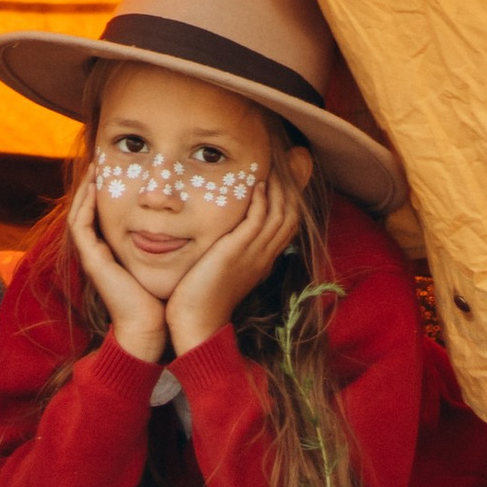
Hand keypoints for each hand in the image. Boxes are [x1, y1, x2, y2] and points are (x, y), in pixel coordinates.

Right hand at [67, 165, 168, 366]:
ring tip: (94, 165)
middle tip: (100, 158)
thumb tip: (188, 214)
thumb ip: (168, 237)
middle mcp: (100, 250)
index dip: (106, 188)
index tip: (118, 165)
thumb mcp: (164, 258)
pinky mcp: (92, 261)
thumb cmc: (161, 295)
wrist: (151, 327)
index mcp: (113, 249)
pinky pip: (80, 226)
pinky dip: (84, 205)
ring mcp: (92, 256)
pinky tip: (94, 187)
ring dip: (85, 188)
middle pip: (88, 209)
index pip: (103, 211)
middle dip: (92, 183)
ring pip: (79, 213)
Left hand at [165, 163, 303, 358]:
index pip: (288, 223)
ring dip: (277, 187)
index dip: (288, 197)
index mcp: (263, 259)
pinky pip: (258, 220)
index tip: (280, 176)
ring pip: (280, 214)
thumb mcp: (224, 269)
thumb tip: (229, 234)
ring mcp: (253, 254)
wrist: (196, 323)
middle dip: (289, 186)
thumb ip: (232, 250)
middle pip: (291, 214)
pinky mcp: (236, 252)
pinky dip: (261, 200)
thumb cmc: (202, 297)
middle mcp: (263, 255)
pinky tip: (256, 184)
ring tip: (269, 165)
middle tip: (281, 163)